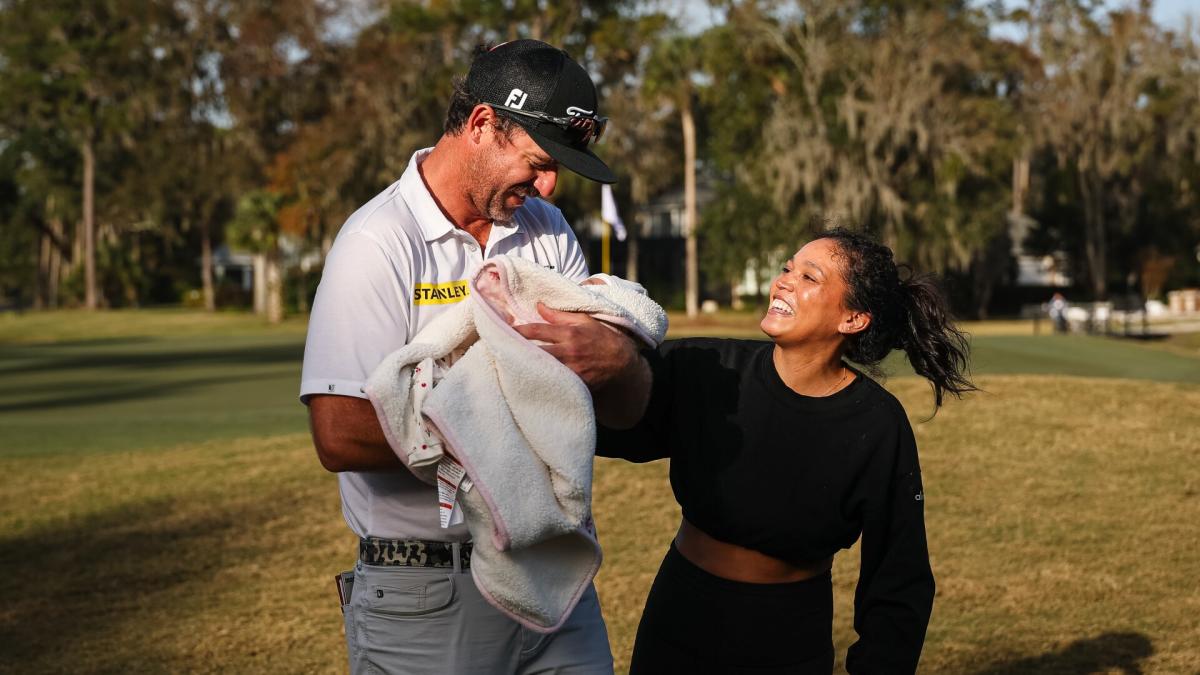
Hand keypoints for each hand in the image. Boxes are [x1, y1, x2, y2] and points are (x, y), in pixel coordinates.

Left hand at [512, 302, 638, 390]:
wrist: (623, 364)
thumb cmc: (603, 339)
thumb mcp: (585, 321)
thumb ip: (560, 315)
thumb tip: (539, 306)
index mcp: (570, 334)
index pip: (537, 330)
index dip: (518, 330)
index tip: (503, 329)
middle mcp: (568, 352)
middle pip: (534, 351)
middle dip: (515, 350)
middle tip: (496, 348)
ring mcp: (571, 370)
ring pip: (540, 369)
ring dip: (523, 366)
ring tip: (504, 365)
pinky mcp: (573, 385)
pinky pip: (551, 383)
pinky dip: (538, 380)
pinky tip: (524, 380)